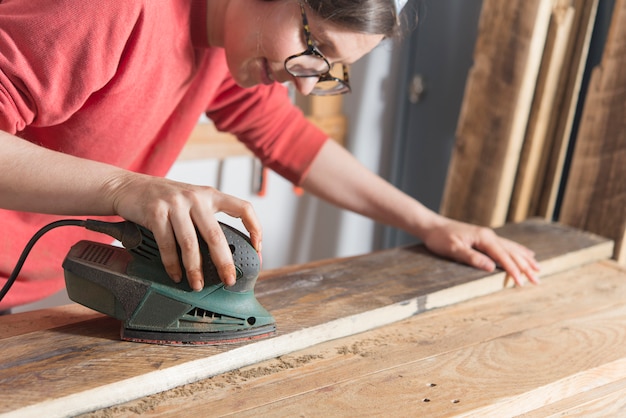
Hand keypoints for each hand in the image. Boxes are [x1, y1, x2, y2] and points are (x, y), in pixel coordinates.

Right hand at [104, 172, 261, 290]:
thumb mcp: (191, 200)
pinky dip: (172, 264)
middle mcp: (195, 197)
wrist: (127, 186)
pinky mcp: (155, 212)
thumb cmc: (163, 198)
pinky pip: (167, 244)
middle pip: (216, 235)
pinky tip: (176, 275)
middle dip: (224, 262)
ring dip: (195, 269)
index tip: (257, 247)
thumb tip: (223, 251)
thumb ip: (206, 218)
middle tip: (228, 280)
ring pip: (191, 244)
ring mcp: (175, 204)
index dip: (255, 227)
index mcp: (210, 194)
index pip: (242, 208)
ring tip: (198, 285)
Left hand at [421, 217, 540, 285]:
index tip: (522, 283)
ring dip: (525, 259)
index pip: (503, 257)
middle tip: (538, 281)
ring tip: (538, 268)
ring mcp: (487, 236)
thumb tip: (491, 267)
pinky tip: (525, 253)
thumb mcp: (453, 249)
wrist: (432, 226)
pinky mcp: (484, 238)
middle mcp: (489, 236)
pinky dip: (518, 251)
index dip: (513, 271)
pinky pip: (506, 245)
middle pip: (512, 253)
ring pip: (512, 248)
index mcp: (484, 238)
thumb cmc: (440, 238)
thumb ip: (472, 258)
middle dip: (525, 267)